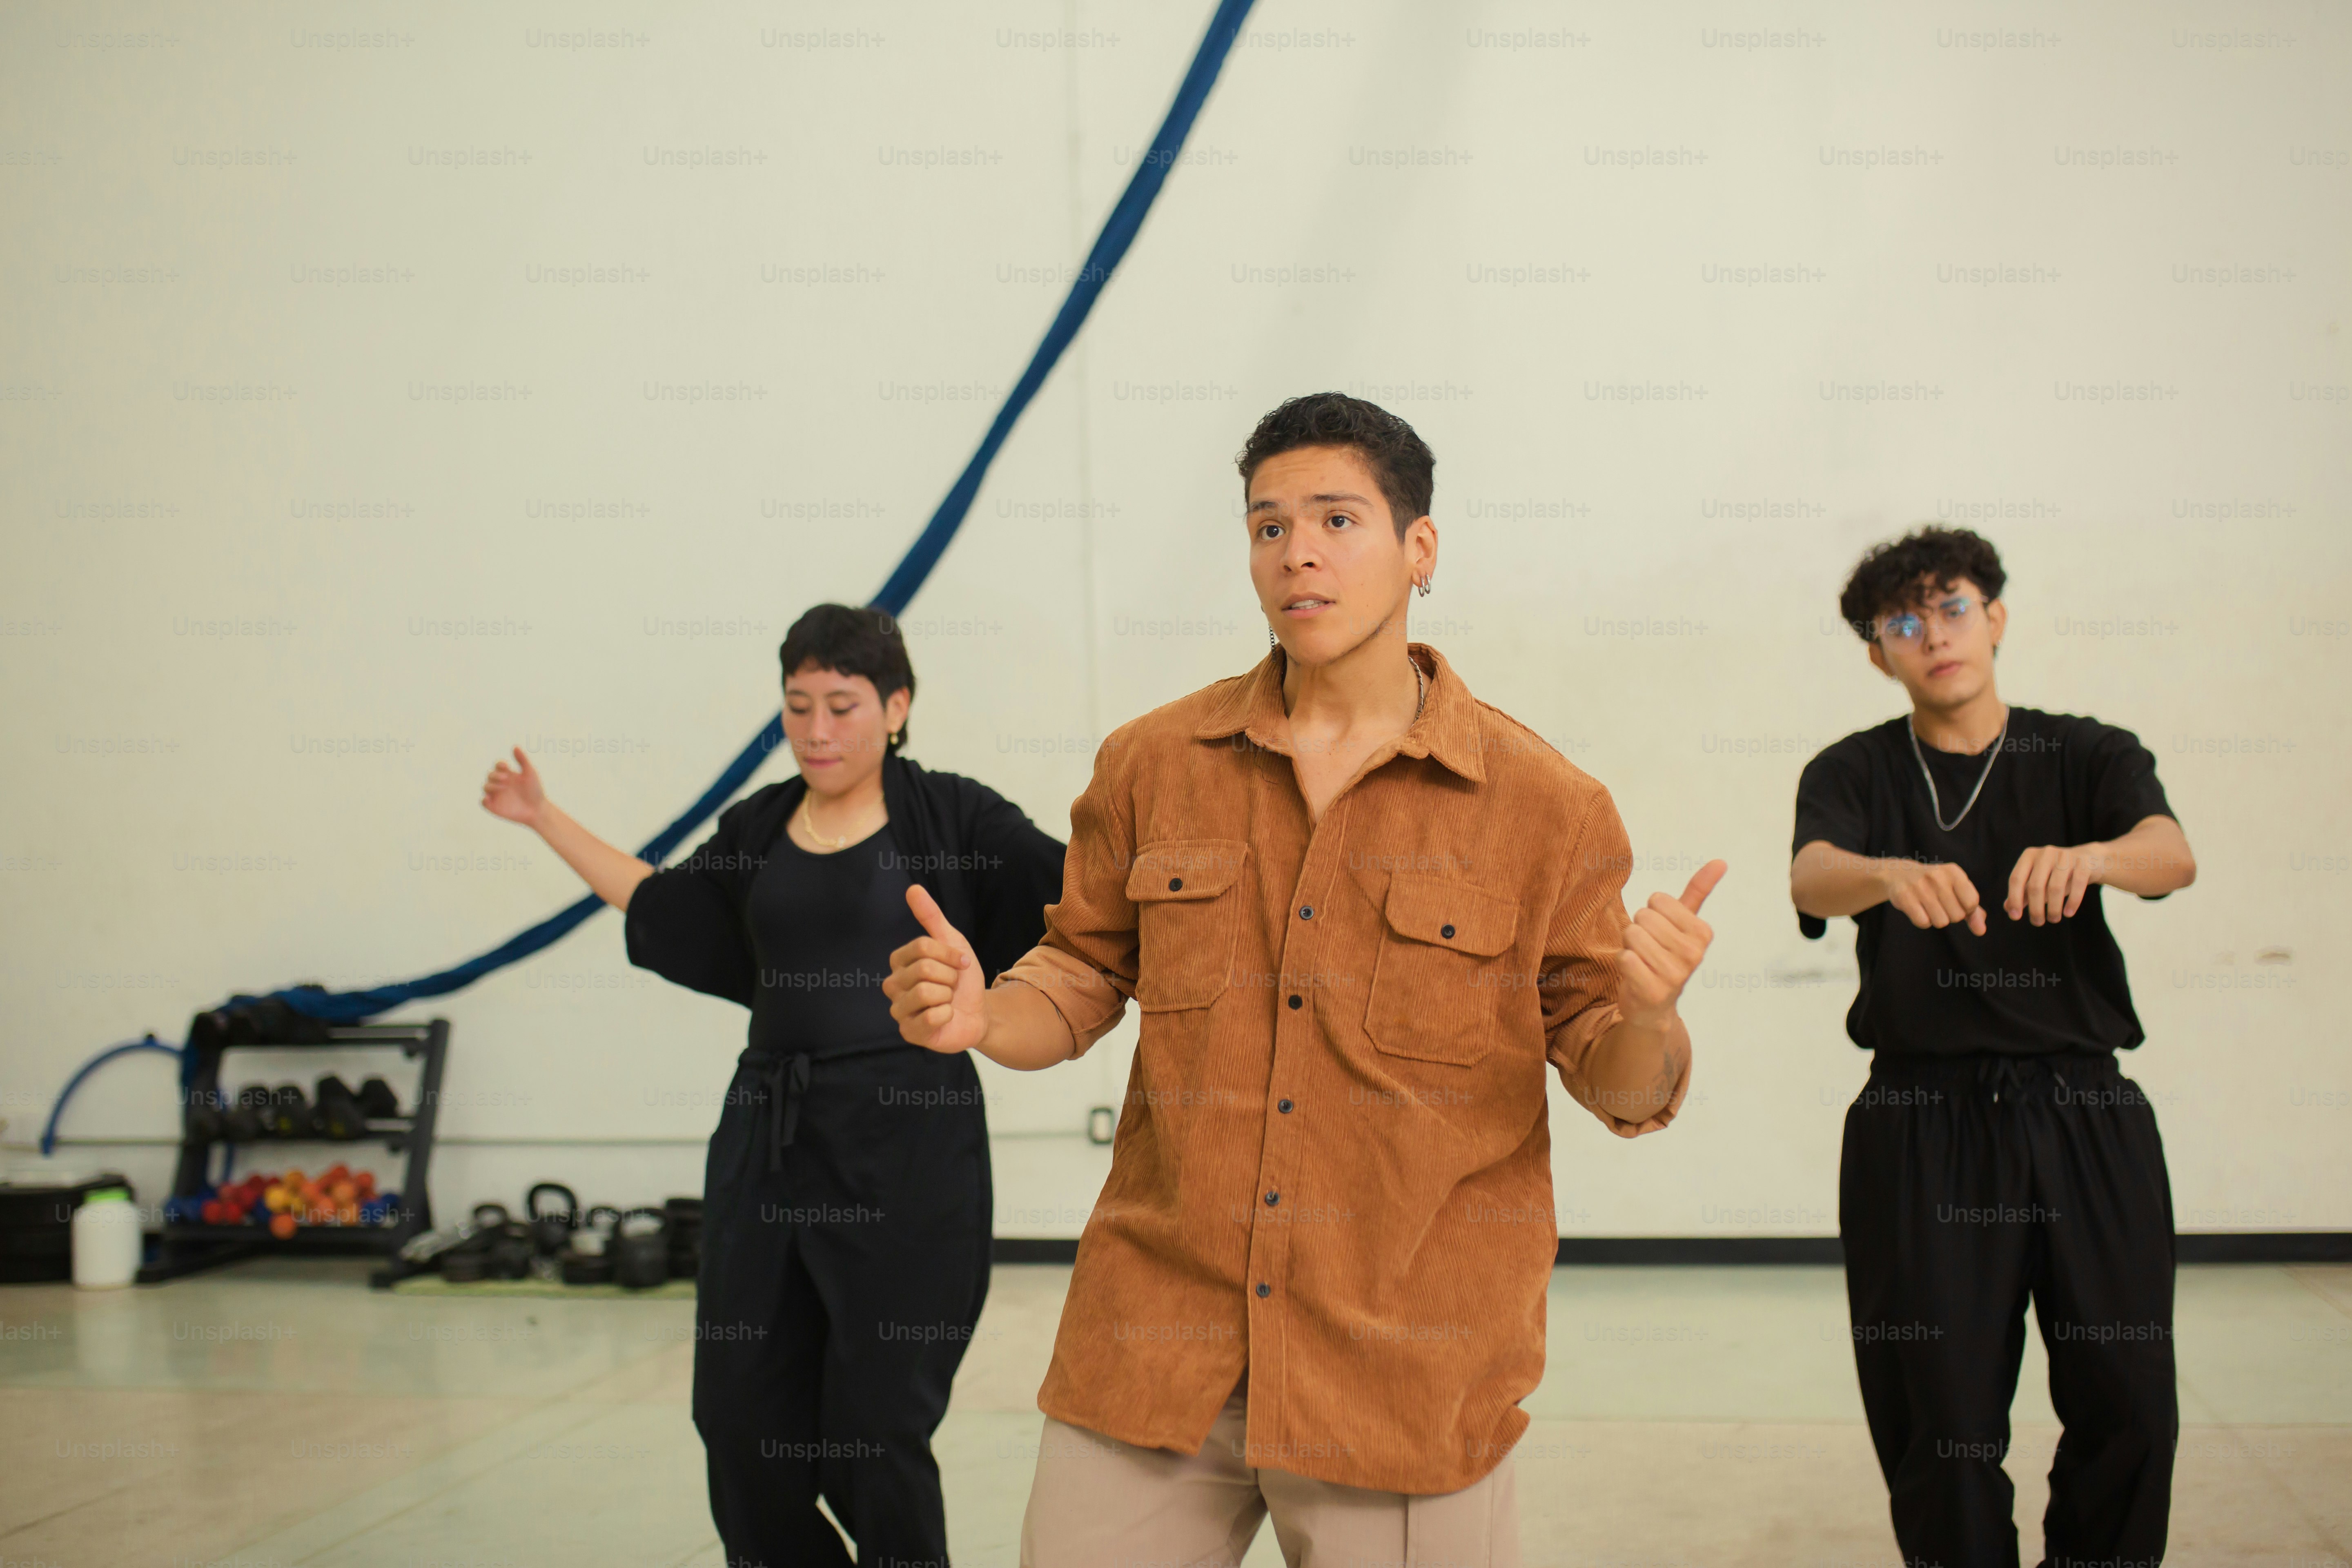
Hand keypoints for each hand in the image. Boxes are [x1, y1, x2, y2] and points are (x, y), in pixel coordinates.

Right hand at [481, 746, 545, 826]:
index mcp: (509, 775)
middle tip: (506, 779)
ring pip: (486, 787)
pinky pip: (483, 802)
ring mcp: (497, 795)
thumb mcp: (530, 773)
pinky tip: (489, 798)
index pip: (498, 766)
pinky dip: (484, 800)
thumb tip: (515, 747)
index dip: (500, 765)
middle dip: (495, 775)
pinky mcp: (494, 807)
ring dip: (491, 786)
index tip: (507, 767)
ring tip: (502, 788)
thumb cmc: (536, 791)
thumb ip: (523, 760)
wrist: (537, 810)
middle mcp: (501, 784)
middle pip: (490, 775)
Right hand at [884, 885, 987, 1054]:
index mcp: (899, 962)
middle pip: (924, 968)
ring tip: (948, 1000)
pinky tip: (946, 1016)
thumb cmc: (962, 978)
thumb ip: (931, 917)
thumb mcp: (953, 942)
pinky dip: (948, 1014)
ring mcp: (898, 1010)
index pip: (922, 947)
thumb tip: (913, 889)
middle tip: (952, 985)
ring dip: (949, 995)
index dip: (949, 953)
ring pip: (926, 991)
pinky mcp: (909, 1032)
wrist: (979, 1012)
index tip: (960, 962)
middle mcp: (893, 985)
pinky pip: (931, 1017)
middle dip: (950, 976)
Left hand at [1617, 860, 1725, 1026]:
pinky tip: (1634, 975)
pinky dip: (1622, 963)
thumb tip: (1721, 861)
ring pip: (1632, 935)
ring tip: (1641, 961)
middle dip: (1638, 929)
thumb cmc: (1664, 955)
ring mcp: (1675, 975)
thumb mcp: (1684, 923)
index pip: (1658, 900)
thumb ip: (1699, 891)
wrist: (1653, 1005)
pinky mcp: (1653, 991)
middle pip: (1643, 916)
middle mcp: (1694, 954)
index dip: (1651, 913)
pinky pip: (1624, 958)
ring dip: (1629, 946)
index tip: (1659, 932)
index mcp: (1703, 934)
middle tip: (1648, 949)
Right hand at [1883, 859, 1986, 935]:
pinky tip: (1917, 908)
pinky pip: (1923, 923)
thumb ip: (1973, 911)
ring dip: (1936, 919)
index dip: (1966, 909)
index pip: (1972, 902)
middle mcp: (1937, 876)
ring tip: (1928, 906)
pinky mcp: (1904, 896)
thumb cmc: (1935, 886)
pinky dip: (1922, 921)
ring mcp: (1919, 886)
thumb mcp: (1957, 891)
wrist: (1900, 874)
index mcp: (1954, 872)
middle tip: (1939, 903)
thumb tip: (1981, 931)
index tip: (1957, 902)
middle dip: (1950, 915)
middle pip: (1957, 916)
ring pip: (1941, 922)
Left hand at [2006, 844, 2096, 925]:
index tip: (2015, 917)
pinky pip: (2077, 886)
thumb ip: (2023, 893)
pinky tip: (2068, 913)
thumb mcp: (2038, 880)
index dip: (2014, 899)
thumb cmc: (2057, 873)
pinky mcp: (2083, 864)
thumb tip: (2007, 908)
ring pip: (2055, 888)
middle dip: (2035, 908)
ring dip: (2053, 908)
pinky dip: (2072, 902)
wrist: (2088, 860)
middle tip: (2037, 922)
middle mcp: (2045, 853)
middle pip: (2035, 886)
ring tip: (2053, 919)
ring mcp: (2065, 857)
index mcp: (2029, 856)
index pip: (2016, 879)